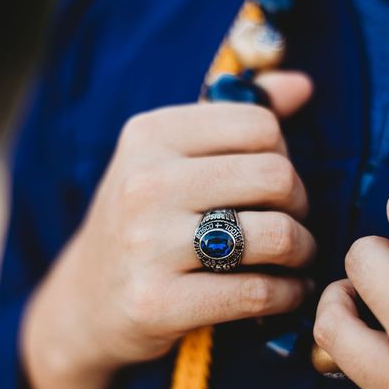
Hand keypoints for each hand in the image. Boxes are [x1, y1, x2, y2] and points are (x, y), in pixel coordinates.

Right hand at [21, 71, 315, 388]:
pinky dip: (288, 294)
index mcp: (149, 136)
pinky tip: (286, 293)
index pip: (260, 125)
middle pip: (276, 175)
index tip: (270, 184)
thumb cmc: (142, 223)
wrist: (86, 301)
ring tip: (295, 257)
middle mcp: (144, 183)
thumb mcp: (168, 159)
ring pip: (276, 234)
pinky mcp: (157, 302)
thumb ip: (234, 118)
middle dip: (299, 203)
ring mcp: (148, 244)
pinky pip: (258, 292)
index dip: (282, 155)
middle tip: (290, 222)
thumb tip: (302, 85)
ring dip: (302, 250)